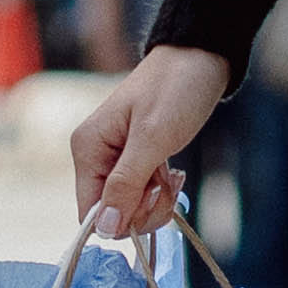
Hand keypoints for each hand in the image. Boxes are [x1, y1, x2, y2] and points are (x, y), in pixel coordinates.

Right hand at [69, 44, 233, 239]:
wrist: (200, 59)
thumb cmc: (176, 89)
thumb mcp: (152, 138)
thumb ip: (125, 184)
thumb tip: (103, 228)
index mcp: (87, 148)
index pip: (89, 210)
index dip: (121, 218)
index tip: (151, 199)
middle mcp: (95, 157)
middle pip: (112, 214)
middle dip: (144, 208)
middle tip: (167, 184)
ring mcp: (116, 160)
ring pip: (130, 208)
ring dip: (157, 200)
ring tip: (174, 175)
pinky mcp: (136, 161)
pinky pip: (143, 195)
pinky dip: (161, 191)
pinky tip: (174, 173)